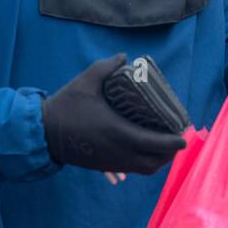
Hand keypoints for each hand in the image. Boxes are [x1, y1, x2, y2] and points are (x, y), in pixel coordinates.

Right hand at [42, 54, 185, 175]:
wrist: (42, 132)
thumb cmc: (66, 105)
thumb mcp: (86, 80)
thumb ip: (108, 66)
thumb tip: (126, 57)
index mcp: (117, 131)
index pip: (154, 143)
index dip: (172, 142)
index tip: (184, 135)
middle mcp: (117, 151)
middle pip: (153, 162)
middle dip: (170, 153)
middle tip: (177, 139)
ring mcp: (111, 161)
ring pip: (143, 169)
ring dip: (158, 161)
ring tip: (165, 147)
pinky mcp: (103, 165)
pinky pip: (131, 170)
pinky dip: (144, 164)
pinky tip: (146, 152)